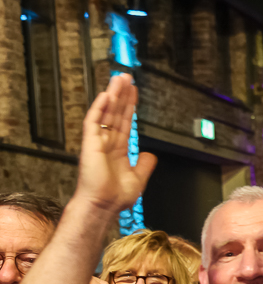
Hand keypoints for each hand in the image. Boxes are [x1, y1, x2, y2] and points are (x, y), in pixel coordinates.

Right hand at [75, 74, 156, 213]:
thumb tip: (151, 154)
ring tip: (119, 79)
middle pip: (115, 112)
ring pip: (105, 112)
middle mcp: (107, 142)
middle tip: (126, 77)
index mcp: (118, 149)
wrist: (104, 206)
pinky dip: (99, 108)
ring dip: (112, 95)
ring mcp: (98, 141)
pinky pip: (93, 122)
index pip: (125, 122)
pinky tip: (106, 95)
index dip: (129, 106)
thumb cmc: (116, 197)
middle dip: (121, 95)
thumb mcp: (138, 178)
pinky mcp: (90, 143)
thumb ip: (145, 165)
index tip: (133, 92)